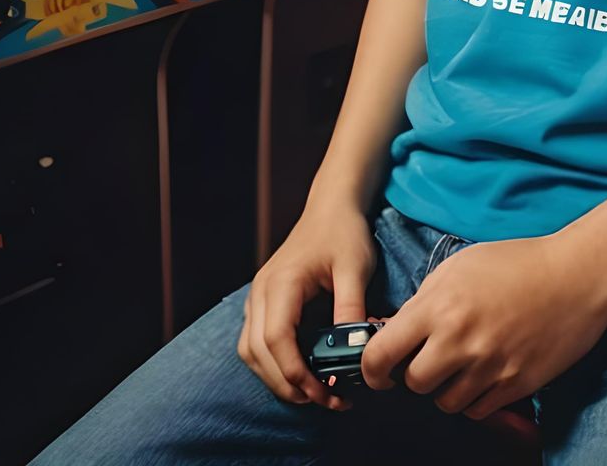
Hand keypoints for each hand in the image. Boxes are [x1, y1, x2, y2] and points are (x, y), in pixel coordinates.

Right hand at [238, 183, 377, 410]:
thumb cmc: (343, 233)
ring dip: (277, 378)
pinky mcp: (263, 301)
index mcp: (282, 282)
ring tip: (314, 392)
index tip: (323, 391)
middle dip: (288, 384)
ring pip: (251, 352)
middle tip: (325, 400)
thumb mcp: (355, 267)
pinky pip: (255, 342)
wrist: (331, 206)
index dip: (295, 372)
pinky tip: (301, 372)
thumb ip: (351, 307)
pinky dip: (272, 364)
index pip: (276, 338)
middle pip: (258, 352)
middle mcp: (261, 292)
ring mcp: (258, 297)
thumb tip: (354, 350)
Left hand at [361, 235, 606, 420]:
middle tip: (430, 358)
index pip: (381, 354)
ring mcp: (489, 366)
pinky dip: (475, 398)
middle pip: (413, 384)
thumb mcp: (461, 264)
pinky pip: (477, 410)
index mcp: (440, 306)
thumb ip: (424, 298)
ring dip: (446, 388)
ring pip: (445, 403)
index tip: (378, 371)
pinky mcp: (514, 385)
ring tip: (463, 363)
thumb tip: (395, 329)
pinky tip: (485, 373)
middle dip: (415, 375)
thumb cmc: (518, 263)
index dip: (372, 369)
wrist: (576, 276)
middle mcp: (460, 340)